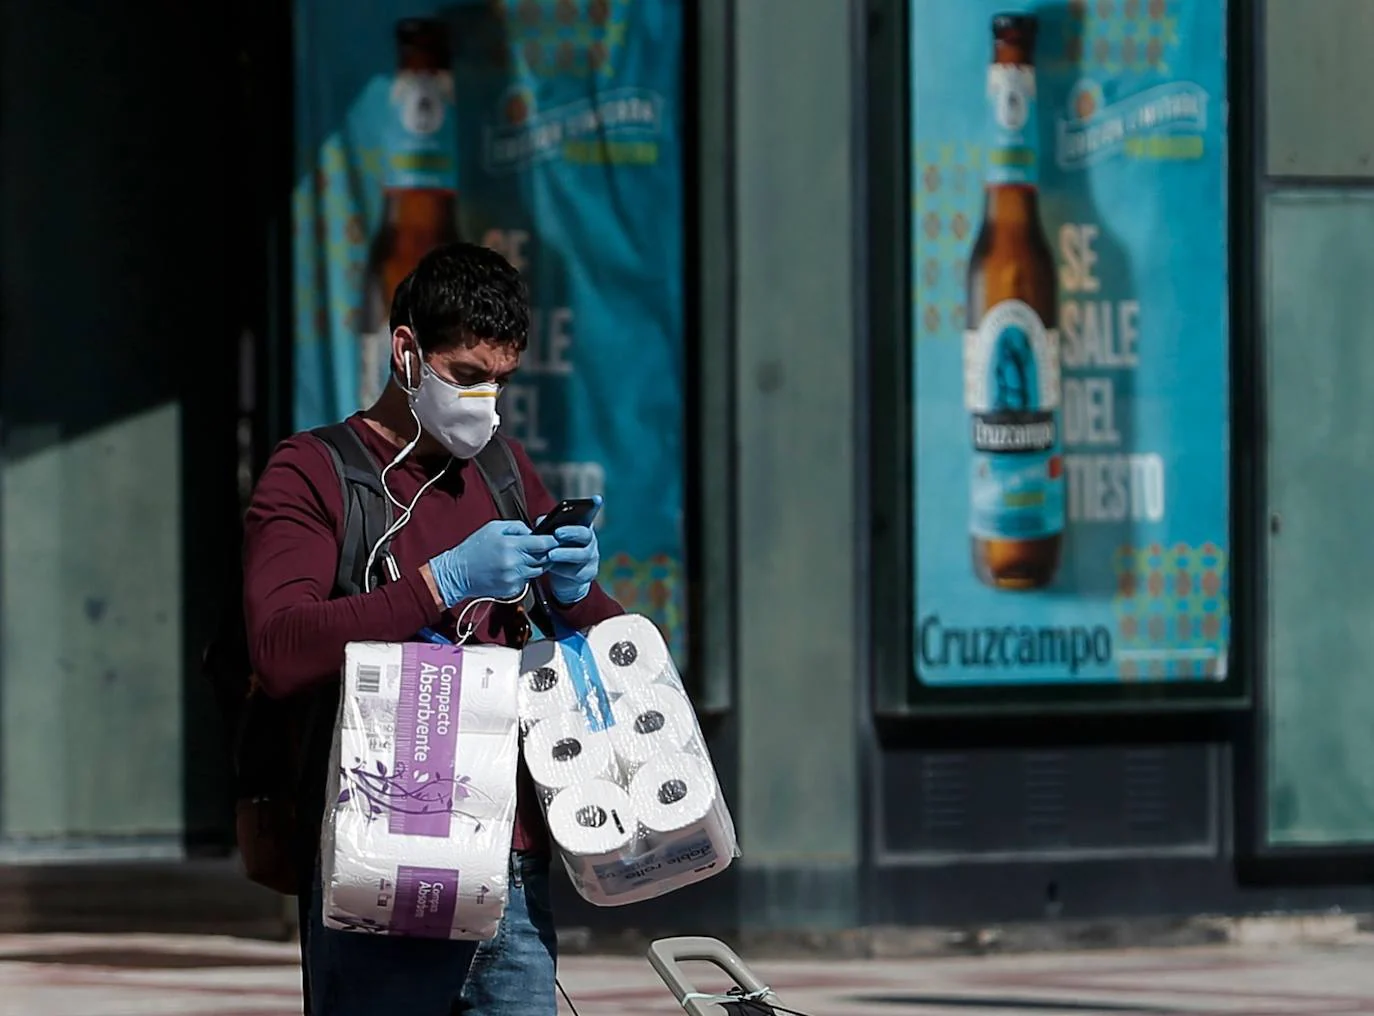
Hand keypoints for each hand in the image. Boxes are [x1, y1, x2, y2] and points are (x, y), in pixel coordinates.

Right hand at [426, 520, 557, 607]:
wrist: (458, 573)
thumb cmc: (474, 548)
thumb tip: (533, 532)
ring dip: (535, 564)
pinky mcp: (511, 590)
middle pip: (544, 559)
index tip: (555, 539)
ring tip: (521, 558)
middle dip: (545, 553)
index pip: (543, 544)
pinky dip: (524, 575)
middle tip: (540, 549)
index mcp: (511, 545)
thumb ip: (517, 527)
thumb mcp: (493, 528)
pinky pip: (527, 581)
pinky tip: (511, 569)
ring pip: (537, 571)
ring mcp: (513, 578)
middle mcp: (514, 563)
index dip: (552, 541)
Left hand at [544, 521, 600, 605]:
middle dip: (572, 533)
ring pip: (583, 554)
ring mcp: (591, 558)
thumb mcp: (550, 538)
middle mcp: (590, 541)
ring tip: (551, 554)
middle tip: (557, 533)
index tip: (566, 518)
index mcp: (582, 527)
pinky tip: (551, 567)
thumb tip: (541, 521)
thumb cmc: (556, 552)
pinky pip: (578, 572)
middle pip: (586, 534)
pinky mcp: (588, 573)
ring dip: (566, 553)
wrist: (563, 578)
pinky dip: (562, 570)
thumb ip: (547, 527)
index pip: (586, 516)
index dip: (578, 516)